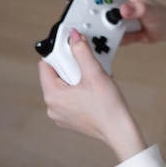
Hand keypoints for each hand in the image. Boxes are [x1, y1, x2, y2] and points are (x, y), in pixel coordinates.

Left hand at [39, 29, 146, 161]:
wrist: (119, 130)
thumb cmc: (107, 106)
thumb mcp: (94, 73)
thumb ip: (82, 52)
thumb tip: (73, 36)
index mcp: (52, 96)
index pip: (46, 65)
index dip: (59, 53)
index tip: (73, 48)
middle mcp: (52, 107)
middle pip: (56, 75)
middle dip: (72, 66)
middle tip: (89, 67)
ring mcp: (61, 115)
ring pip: (65, 86)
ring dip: (78, 78)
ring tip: (94, 80)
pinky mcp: (71, 119)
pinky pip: (71, 98)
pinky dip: (81, 90)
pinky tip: (95, 90)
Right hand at [57, 0, 165, 46]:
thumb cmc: (162, 15)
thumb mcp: (150, 12)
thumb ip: (137, 10)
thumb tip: (122, 10)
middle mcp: (113, 0)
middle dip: (76, 7)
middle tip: (72, 19)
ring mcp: (112, 14)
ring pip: (92, 18)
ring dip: (87, 26)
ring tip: (88, 35)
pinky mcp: (114, 28)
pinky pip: (101, 32)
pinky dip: (97, 39)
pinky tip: (97, 46)